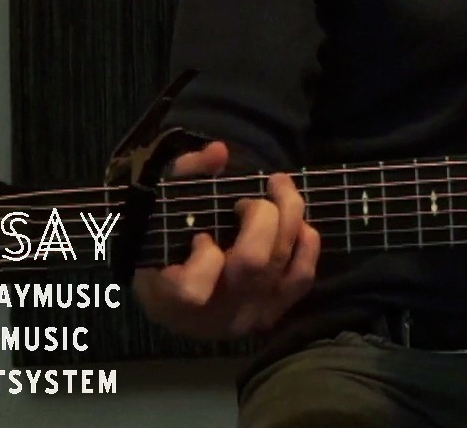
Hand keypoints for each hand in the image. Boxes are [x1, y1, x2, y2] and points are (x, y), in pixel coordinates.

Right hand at [133, 141, 320, 339]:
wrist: (180, 299)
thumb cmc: (165, 246)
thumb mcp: (161, 207)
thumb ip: (185, 175)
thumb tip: (219, 152)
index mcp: (174, 299)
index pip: (192, 288)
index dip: (202, 256)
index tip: (199, 236)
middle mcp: (217, 314)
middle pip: (252, 261)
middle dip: (258, 215)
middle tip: (245, 201)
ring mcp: (251, 315)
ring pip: (281, 262)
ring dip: (288, 216)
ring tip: (277, 189)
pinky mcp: (277, 310)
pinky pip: (303, 276)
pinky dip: (306, 242)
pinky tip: (296, 221)